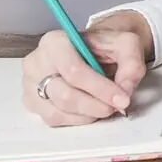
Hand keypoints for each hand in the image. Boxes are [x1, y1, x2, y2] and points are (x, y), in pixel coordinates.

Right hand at [20, 12, 151, 126]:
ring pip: (58, 111)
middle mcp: (36, 63)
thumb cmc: (105, 46)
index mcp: (55, 42)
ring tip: (105, 105)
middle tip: (117, 106)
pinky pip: (54, 119)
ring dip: (88, 114)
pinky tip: (91, 110)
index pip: (74, 71)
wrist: (94, 49)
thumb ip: (131, 64)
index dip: (100, 89)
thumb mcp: (126, 44)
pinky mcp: (32, 103)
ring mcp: (30, 85)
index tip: (122, 99)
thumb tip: (124, 91)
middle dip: (96, 105)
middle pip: (65, 94)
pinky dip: (77, 120)